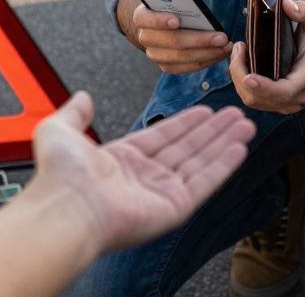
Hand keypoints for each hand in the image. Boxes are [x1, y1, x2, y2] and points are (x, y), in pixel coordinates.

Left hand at [29, 91, 255, 252]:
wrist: (67, 207)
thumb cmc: (60, 175)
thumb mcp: (59, 130)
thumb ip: (75, 113)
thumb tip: (83, 97)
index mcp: (121, 161)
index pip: (162, 137)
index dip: (186, 123)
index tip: (207, 111)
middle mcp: (143, 178)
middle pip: (187, 148)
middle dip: (213, 131)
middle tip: (236, 114)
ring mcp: (160, 193)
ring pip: (200, 162)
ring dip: (224, 142)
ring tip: (245, 124)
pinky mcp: (174, 208)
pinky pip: (204, 182)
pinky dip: (223, 164)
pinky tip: (239, 147)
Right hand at [130, 2, 232, 73]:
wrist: (160, 24)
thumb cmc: (171, 6)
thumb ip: (179, 2)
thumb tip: (197, 8)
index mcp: (141, 16)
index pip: (147, 18)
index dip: (160, 20)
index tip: (177, 20)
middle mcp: (144, 37)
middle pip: (172, 41)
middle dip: (199, 40)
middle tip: (222, 37)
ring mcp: (154, 54)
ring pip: (182, 57)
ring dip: (207, 53)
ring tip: (226, 46)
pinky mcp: (166, 65)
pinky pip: (187, 67)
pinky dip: (206, 60)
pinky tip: (221, 53)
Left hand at [229, 0, 304, 113]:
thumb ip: (304, 11)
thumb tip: (286, 5)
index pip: (285, 91)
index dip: (265, 88)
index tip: (248, 78)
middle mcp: (297, 97)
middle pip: (259, 97)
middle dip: (241, 75)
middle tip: (239, 47)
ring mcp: (285, 103)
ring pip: (251, 99)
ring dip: (238, 77)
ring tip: (238, 51)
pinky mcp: (275, 103)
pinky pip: (251, 97)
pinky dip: (241, 81)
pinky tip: (241, 61)